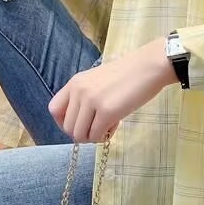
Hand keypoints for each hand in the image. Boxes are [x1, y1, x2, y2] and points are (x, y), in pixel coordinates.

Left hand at [48, 37, 177, 142]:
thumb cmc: (128, 75)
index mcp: (75, 82)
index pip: (54, 109)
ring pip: (80, 134)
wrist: (149, 67)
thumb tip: (79, 124)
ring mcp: (92, 101)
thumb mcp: (97, 81)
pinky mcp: (107, 111)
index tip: (79, 124)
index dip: (63, 122)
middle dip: (82, 133)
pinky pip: (96, 135)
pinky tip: (114, 127)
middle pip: (67, 127)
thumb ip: (85, 97)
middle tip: (97, 128)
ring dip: (92, 137)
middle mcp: (79, 91)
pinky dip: (104, 137)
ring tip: (106, 128)